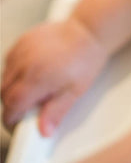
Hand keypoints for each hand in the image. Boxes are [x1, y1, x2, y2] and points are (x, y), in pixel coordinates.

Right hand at [2, 17, 108, 135]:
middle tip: (31, 106)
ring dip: (14, 87)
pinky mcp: (23, 40)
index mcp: (37, 78)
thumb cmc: (86, 58)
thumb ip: (56, 111)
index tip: (18, 125)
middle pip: (5, 93)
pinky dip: (16, 70)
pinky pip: (10, 61)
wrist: (90, 30)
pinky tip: (33, 70)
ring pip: (5, 78)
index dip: (12, 120)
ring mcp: (22, 49)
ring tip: (36, 86)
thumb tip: (44, 131)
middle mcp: (25, 63)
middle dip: (14, 104)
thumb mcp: (75, 90)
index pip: (11, 107)